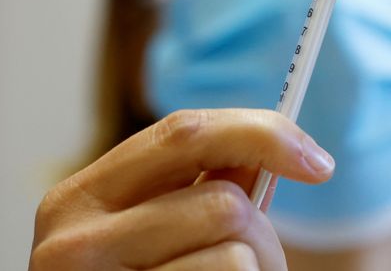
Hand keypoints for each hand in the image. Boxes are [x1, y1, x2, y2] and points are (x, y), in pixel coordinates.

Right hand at [29, 109, 333, 269]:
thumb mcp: (151, 233)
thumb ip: (202, 188)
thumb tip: (279, 149)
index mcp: (79, 198)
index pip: (183, 133)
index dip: (262, 135)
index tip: (318, 163)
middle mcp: (73, 243)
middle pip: (224, 203)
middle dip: (260, 234)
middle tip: (256, 264)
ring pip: (235, 258)